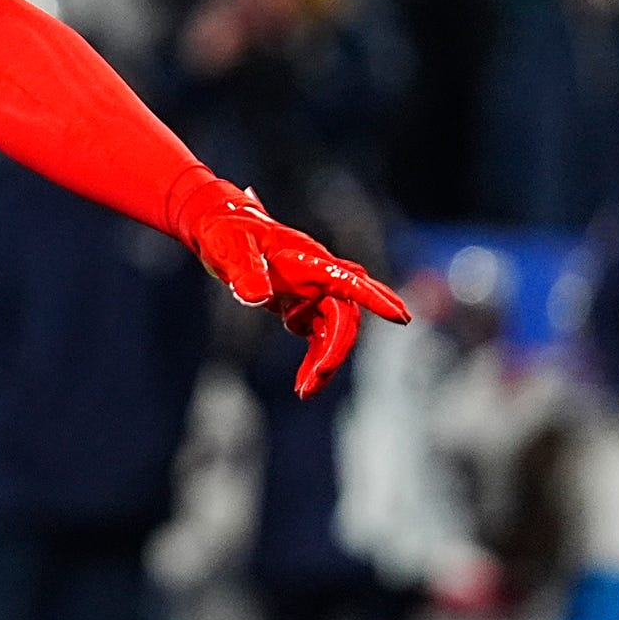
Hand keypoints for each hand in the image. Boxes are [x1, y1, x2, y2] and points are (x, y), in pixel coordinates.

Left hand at [171, 175, 409, 396]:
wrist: (218, 227)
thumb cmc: (227, 232)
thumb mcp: (230, 249)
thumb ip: (245, 271)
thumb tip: (257, 298)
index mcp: (308, 259)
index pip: (348, 280)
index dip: (374, 298)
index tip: (400, 317)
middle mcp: (318, 276)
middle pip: (344, 315)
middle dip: (335, 350)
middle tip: (314, 380)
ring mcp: (313, 291)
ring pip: (335, 331)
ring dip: (325, 362)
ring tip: (304, 392)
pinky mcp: (302, 304)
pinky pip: (319, 336)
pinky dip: (314, 359)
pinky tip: (302, 383)